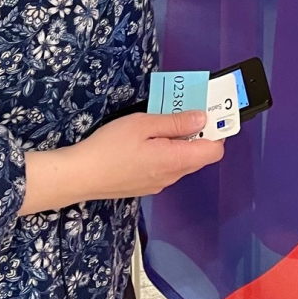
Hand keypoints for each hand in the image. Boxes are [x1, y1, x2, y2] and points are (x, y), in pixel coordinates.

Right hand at [20, 110, 223, 214]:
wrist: (79, 176)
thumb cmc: (110, 145)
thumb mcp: (143, 124)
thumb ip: (175, 122)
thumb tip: (203, 119)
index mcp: (174, 160)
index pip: (214, 152)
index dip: (217, 132)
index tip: (210, 113)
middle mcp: (171, 176)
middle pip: (200, 157)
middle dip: (200, 134)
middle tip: (185, 111)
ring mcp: (158, 184)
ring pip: (183, 163)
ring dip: (182, 143)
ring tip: (163, 123)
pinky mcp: (145, 186)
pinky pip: (168, 168)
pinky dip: (168, 153)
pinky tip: (148, 141)